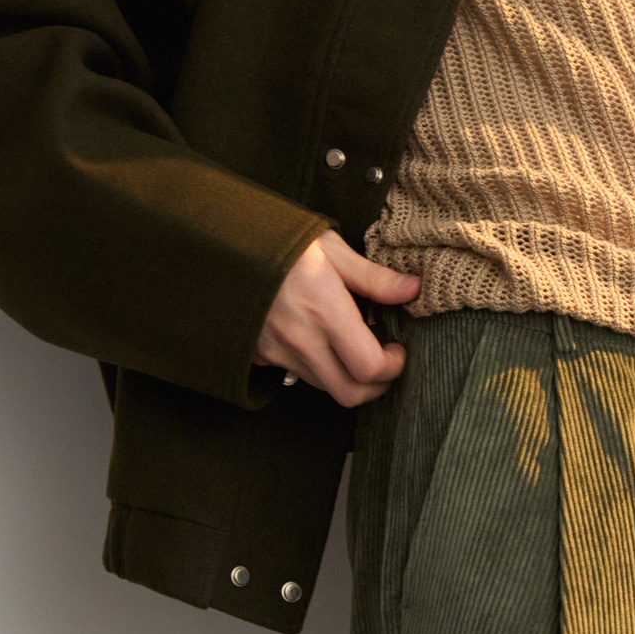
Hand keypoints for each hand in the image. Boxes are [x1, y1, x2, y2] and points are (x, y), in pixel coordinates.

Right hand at [257, 232, 421, 407]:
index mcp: (324, 311)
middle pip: (350, 393)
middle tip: (384, 362)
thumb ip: (374, 277)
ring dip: (346, 376)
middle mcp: (300, 340)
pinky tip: (320, 342)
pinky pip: (297, 374)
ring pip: (324, 387)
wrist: (219, 243)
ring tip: (352, 346)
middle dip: (376, 386)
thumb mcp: (331, 249)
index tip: (398, 349)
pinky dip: (317, 368)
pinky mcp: (260, 355)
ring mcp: (277, 352)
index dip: (393, 366)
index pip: (369, 366)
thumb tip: (414, 289)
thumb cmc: (279, 240)